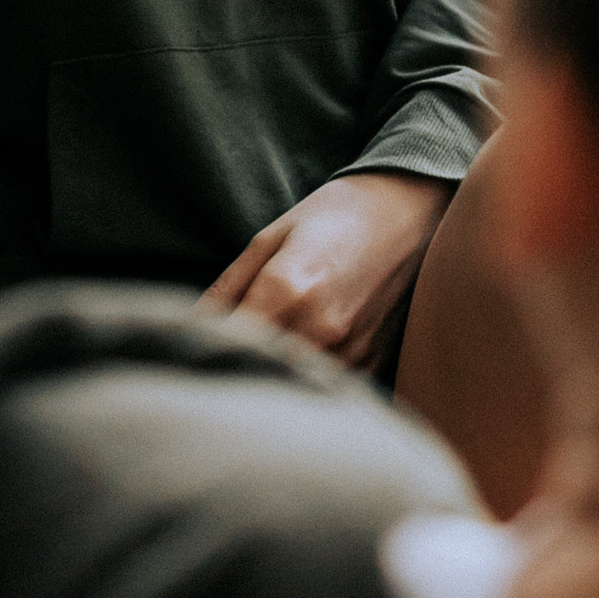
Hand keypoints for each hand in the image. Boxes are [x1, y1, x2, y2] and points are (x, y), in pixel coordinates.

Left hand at [204, 171, 453, 371]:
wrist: (408, 210)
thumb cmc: (334, 215)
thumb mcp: (270, 238)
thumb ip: (228, 287)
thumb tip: (190, 325)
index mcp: (286, 289)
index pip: (227, 341)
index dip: (205, 347)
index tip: (192, 347)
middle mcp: (320, 327)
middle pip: (257, 370)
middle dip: (235, 368)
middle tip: (220, 359)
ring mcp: (350, 349)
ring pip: (292, 386)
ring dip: (272, 378)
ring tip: (260, 361)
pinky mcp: (372, 360)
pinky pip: (327, 387)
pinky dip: (307, 382)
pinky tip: (297, 363)